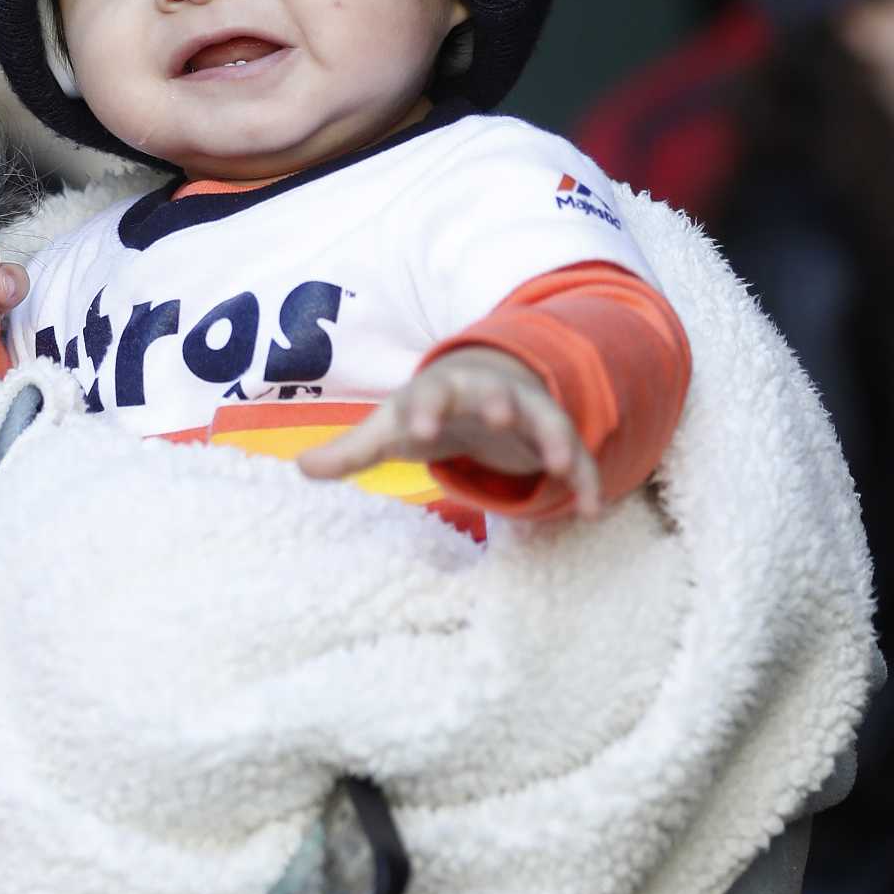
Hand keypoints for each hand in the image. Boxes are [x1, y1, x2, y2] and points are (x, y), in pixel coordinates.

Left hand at [297, 346, 600, 514]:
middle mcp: (488, 393)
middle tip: (497, 413)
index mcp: (441, 389)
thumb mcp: (392, 428)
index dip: (424, 409)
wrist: (485, 382)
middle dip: (495, 400)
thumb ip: (352, 451)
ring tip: (560, 465)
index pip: (429, 393)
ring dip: (552, 438)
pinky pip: (574, 455)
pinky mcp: (554, 435)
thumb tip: (300, 467)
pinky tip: (593, 512)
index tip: (418, 428)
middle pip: (492, 393)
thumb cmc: (430, 411)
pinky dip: (585, 479)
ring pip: (544, 419)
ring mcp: (527, 411)